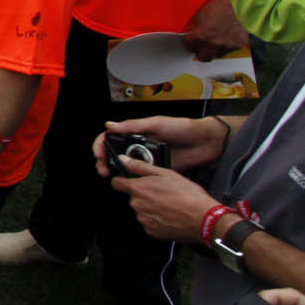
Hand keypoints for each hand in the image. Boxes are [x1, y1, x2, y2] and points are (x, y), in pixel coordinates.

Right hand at [92, 115, 229, 176]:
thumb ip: (133, 126)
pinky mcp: (157, 170)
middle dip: (104, 161)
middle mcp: (139, 145)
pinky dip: (134, 178)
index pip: (111, 137)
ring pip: (125, 166)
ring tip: (113, 176)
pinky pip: (142, 176)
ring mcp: (147, 158)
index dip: (101, 145)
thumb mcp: (156, 123)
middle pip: (114, 153)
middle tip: (103, 169)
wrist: (205, 142)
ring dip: (116, 171)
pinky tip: (131, 181)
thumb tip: (110, 125)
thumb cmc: (183, 128)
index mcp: (136, 132)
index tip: (99, 154)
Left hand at [109, 157, 219, 242]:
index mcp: (138, 189)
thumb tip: (125, 160)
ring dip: (151, 207)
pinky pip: (150, 223)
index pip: (116, 183)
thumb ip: (141, 166)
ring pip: (142, 210)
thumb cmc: (188, 195)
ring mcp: (144, 219)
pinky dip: (157, 219)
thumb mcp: (165, 173)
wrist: (203, 219)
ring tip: (169, 204)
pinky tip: (170, 215)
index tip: (128, 180)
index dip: (122, 180)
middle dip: (144, 194)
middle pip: (133, 197)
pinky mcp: (152, 231)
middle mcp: (137, 205)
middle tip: (162, 192)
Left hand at [183, 0, 247, 57]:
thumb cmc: (220, 6)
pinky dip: (227, 46)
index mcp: (200, 35)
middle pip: (203, 57)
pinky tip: (227, 38)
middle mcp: (212, 44)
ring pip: (217, 55)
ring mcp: (226, 46)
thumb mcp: (199, 14)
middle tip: (201, 48)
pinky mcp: (238, 45)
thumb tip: (192, 33)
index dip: (189, 43)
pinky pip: (230, 50)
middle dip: (200, 52)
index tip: (191, 42)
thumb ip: (195, 27)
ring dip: (214, 50)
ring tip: (215, 42)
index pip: (189, 46)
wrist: (240, 5)